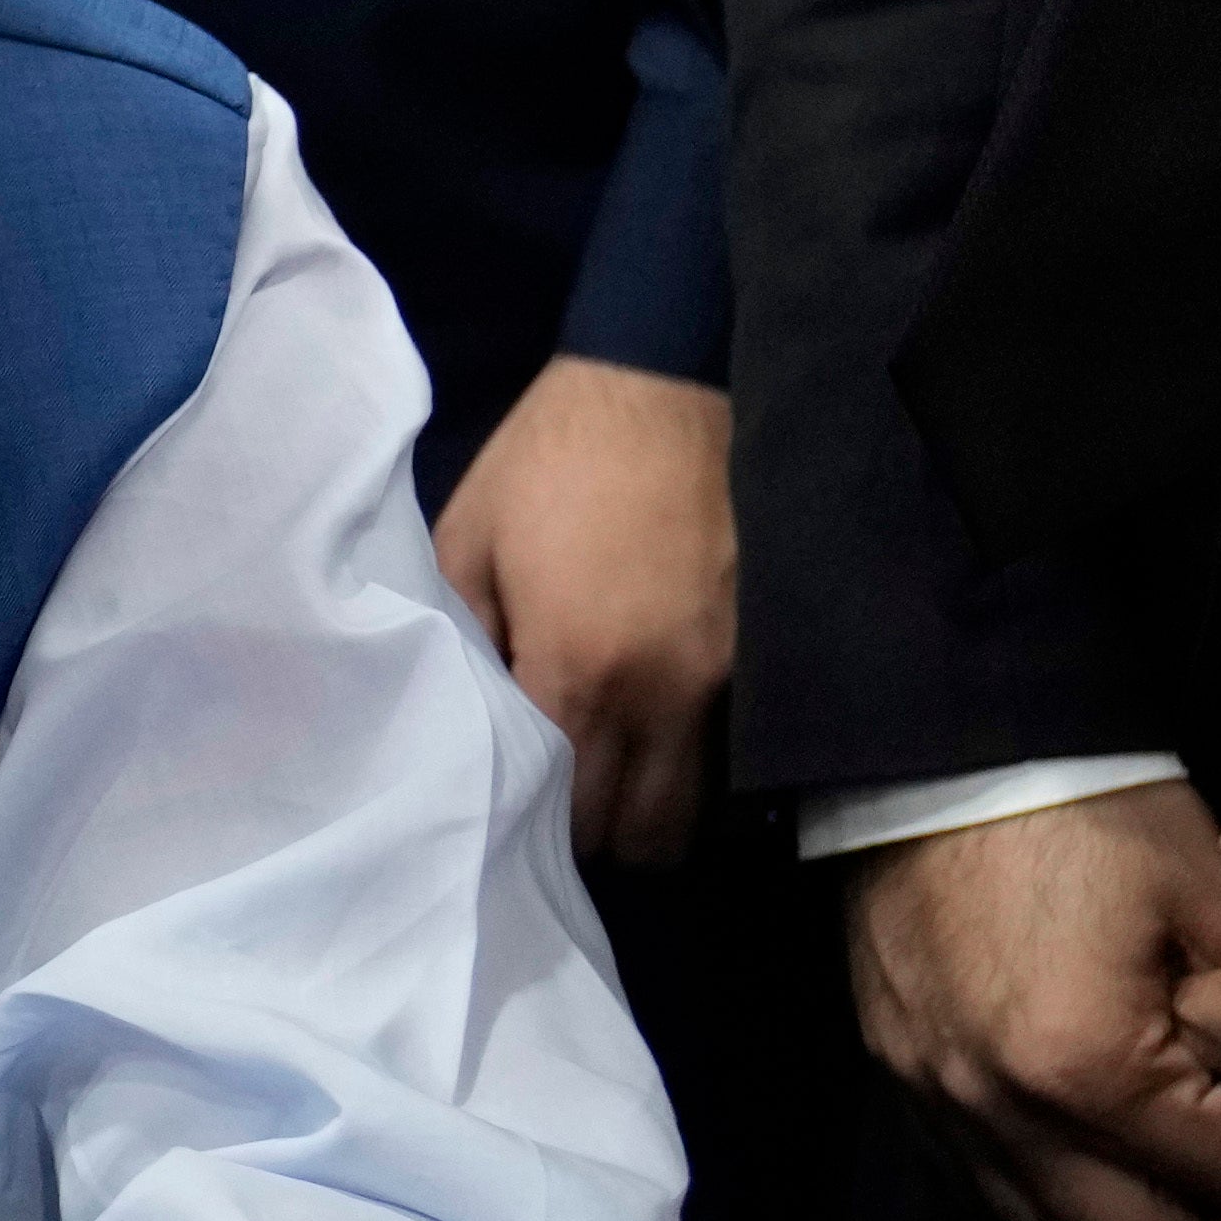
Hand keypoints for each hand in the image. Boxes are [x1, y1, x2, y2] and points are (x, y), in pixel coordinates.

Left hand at [427, 353, 734, 866]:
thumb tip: (465, 719)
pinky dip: (692, 766)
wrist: (666, 384)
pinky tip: (650, 739)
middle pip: (638, 829)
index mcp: (576, 667)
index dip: (530, 822)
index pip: (563, 804)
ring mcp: (722, 676)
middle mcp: (659, 691)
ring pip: (693, 804)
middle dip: (594, 836)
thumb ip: (462, 641)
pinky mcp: (758, 651)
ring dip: (649, 812)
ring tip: (607, 787)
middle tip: (556, 813)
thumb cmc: (551, 460)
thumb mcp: (467, 542)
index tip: (508, 817)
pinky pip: (725, 747)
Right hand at [843, 781, 1220, 1220]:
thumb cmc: (1088, 812)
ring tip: (1205, 1207)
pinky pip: (1005, 1198)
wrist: (939, 758)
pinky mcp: (912, 1093)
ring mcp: (945, 1113)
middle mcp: (1004, 1117)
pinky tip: (1116, 1170)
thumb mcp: (1215, 902)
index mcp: (1087, 1067)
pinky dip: (1073, 1206)